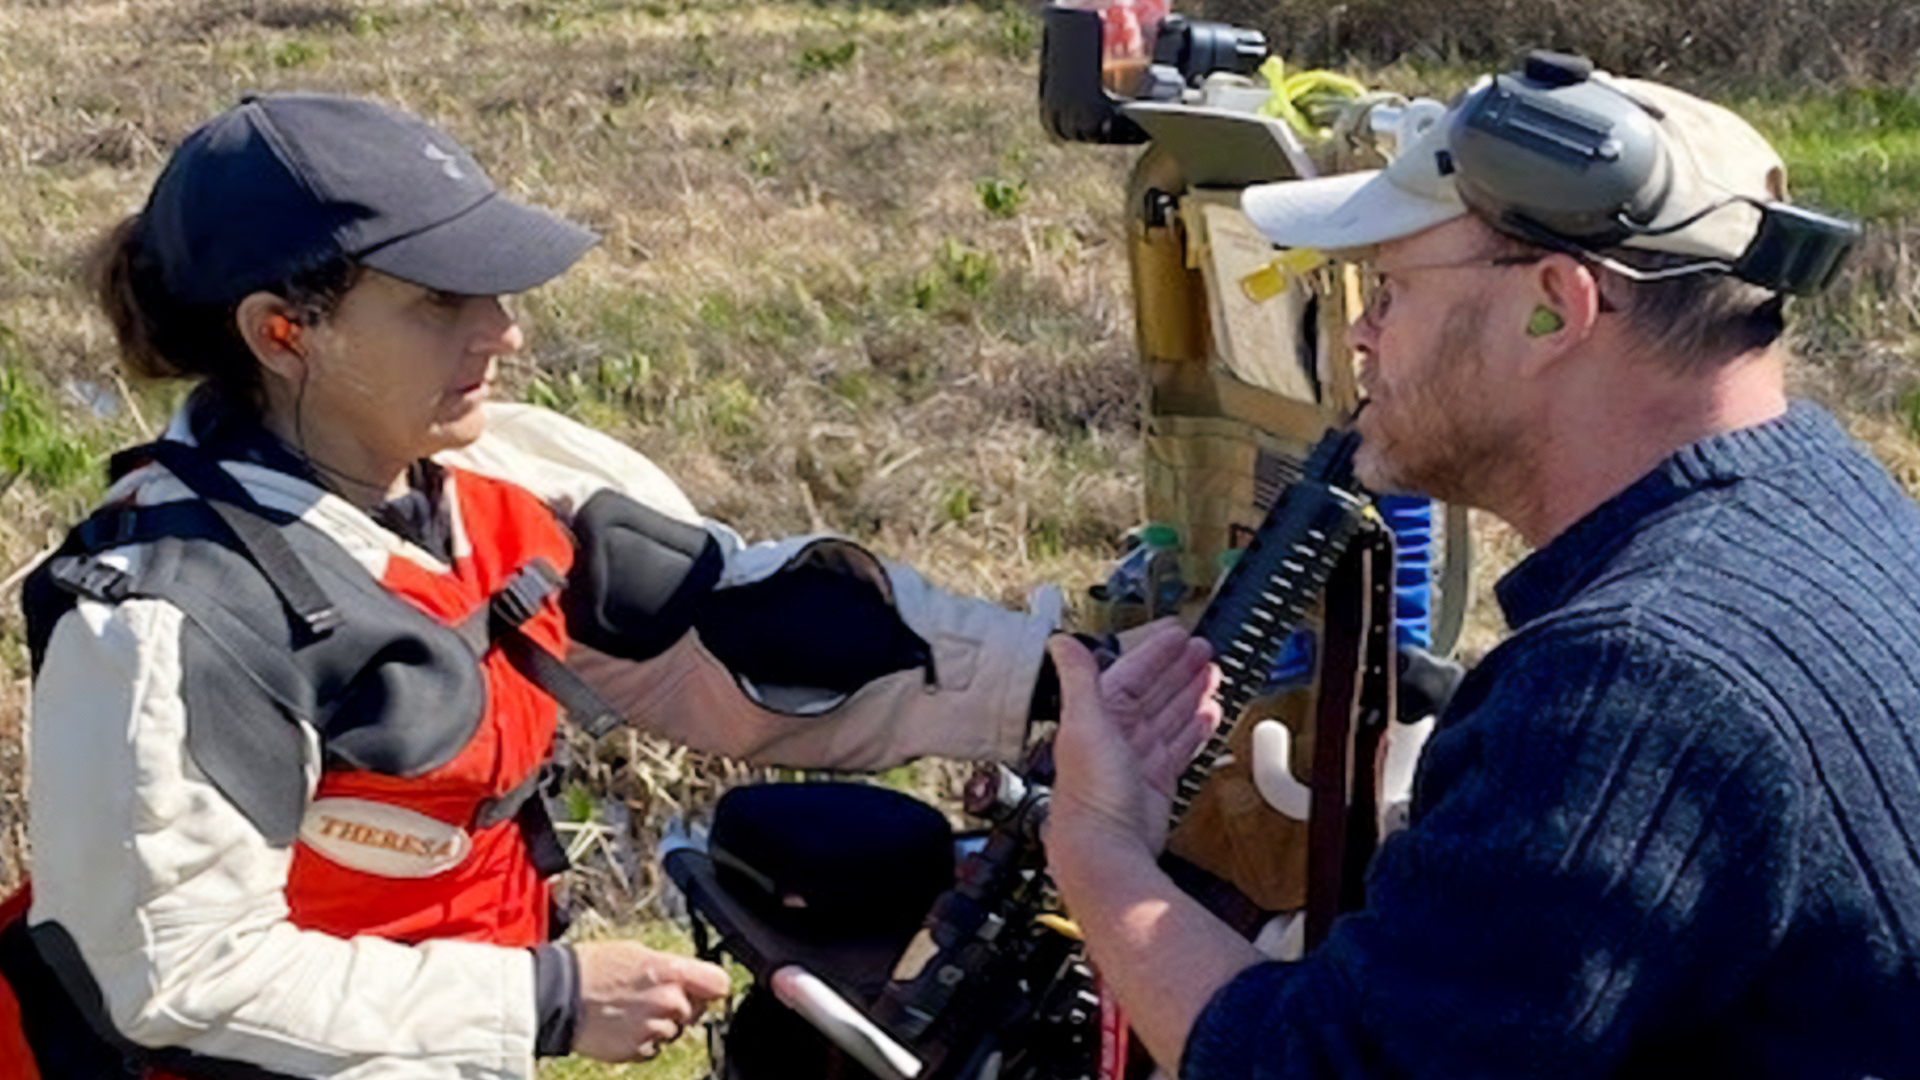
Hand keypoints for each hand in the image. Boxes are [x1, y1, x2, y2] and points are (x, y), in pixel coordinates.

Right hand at [571, 940, 730, 1061]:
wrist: (558, 995)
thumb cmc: (593, 967)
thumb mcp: (637, 952)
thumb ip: (670, 966)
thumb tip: (688, 976)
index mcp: (671, 971)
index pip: (719, 983)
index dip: (712, 987)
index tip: (705, 988)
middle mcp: (667, 1001)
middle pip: (696, 1010)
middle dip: (681, 1005)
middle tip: (652, 997)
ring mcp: (653, 1027)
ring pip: (674, 1030)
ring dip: (660, 1024)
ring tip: (631, 1010)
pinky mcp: (638, 1049)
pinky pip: (654, 1047)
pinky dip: (643, 1040)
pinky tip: (623, 1025)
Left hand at [1047, 620, 1220, 853]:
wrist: (1105, 847)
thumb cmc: (1090, 791)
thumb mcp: (1084, 722)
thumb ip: (1078, 679)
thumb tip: (1060, 641)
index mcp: (1097, 714)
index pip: (1131, 673)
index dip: (1155, 653)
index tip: (1178, 634)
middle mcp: (1117, 734)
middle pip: (1154, 692)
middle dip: (1178, 669)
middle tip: (1204, 649)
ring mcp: (1138, 757)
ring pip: (1170, 716)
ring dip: (1191, 694)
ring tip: (1213, 674)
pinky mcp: (1157, 781)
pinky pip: (1181, 746)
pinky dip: (1196, 729)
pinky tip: (1210, 714)